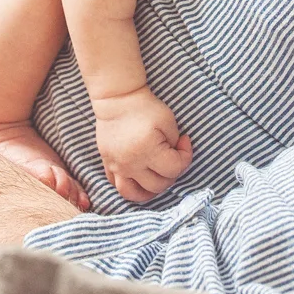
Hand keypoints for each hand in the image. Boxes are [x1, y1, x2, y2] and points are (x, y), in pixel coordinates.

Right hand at [91, 88, 194, 203]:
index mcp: (148, 151)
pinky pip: (117, 186)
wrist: (117, 99)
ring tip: (156, 178)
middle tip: (172, 156)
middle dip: (171, 174)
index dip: (185, 156)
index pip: (174, 169)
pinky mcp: (107, 164)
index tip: (184, 142)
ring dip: (149, 190)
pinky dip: (130, 186)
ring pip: (134, 194)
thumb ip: (175, 144)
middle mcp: (131, 163)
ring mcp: (117, 166)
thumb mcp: (168, 121)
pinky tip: (139, 177)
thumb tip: (175, 157)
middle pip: (158, 186)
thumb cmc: (145, 107)